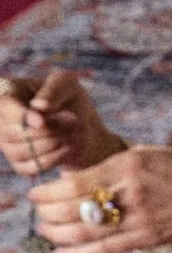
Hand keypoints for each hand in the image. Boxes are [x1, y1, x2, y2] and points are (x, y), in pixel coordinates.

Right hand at [0, 70, 123, 176]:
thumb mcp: (67, 84)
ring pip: (21, 151)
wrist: (82, 125)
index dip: (21, 117)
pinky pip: (31, 167)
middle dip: (48, 131)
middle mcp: (0, 118)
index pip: (4, 105)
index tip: (42, 123)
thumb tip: (39, 106)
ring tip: (74, 132)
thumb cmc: (69, 98)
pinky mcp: (19, 162)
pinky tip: (68, 148)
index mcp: (7, 91)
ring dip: (53, 144)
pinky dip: (53, 159)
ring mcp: (6, 142)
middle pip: (13, 133)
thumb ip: (53, 91)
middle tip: (73, 121)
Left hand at [28, 148, 171, 252]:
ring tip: (45, 232)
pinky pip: (106, 250)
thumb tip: (79, 177)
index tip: (35, 194)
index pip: (77, 183)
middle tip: (38, 213)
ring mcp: (140, 219)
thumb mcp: (150, 154)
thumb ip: (114, 165)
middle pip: (76, 209)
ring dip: (58, 235)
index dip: (49, 192)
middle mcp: (132, 193)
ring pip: (86, 233)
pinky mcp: (147, 239)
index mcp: (130, 166)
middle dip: (49, 214)